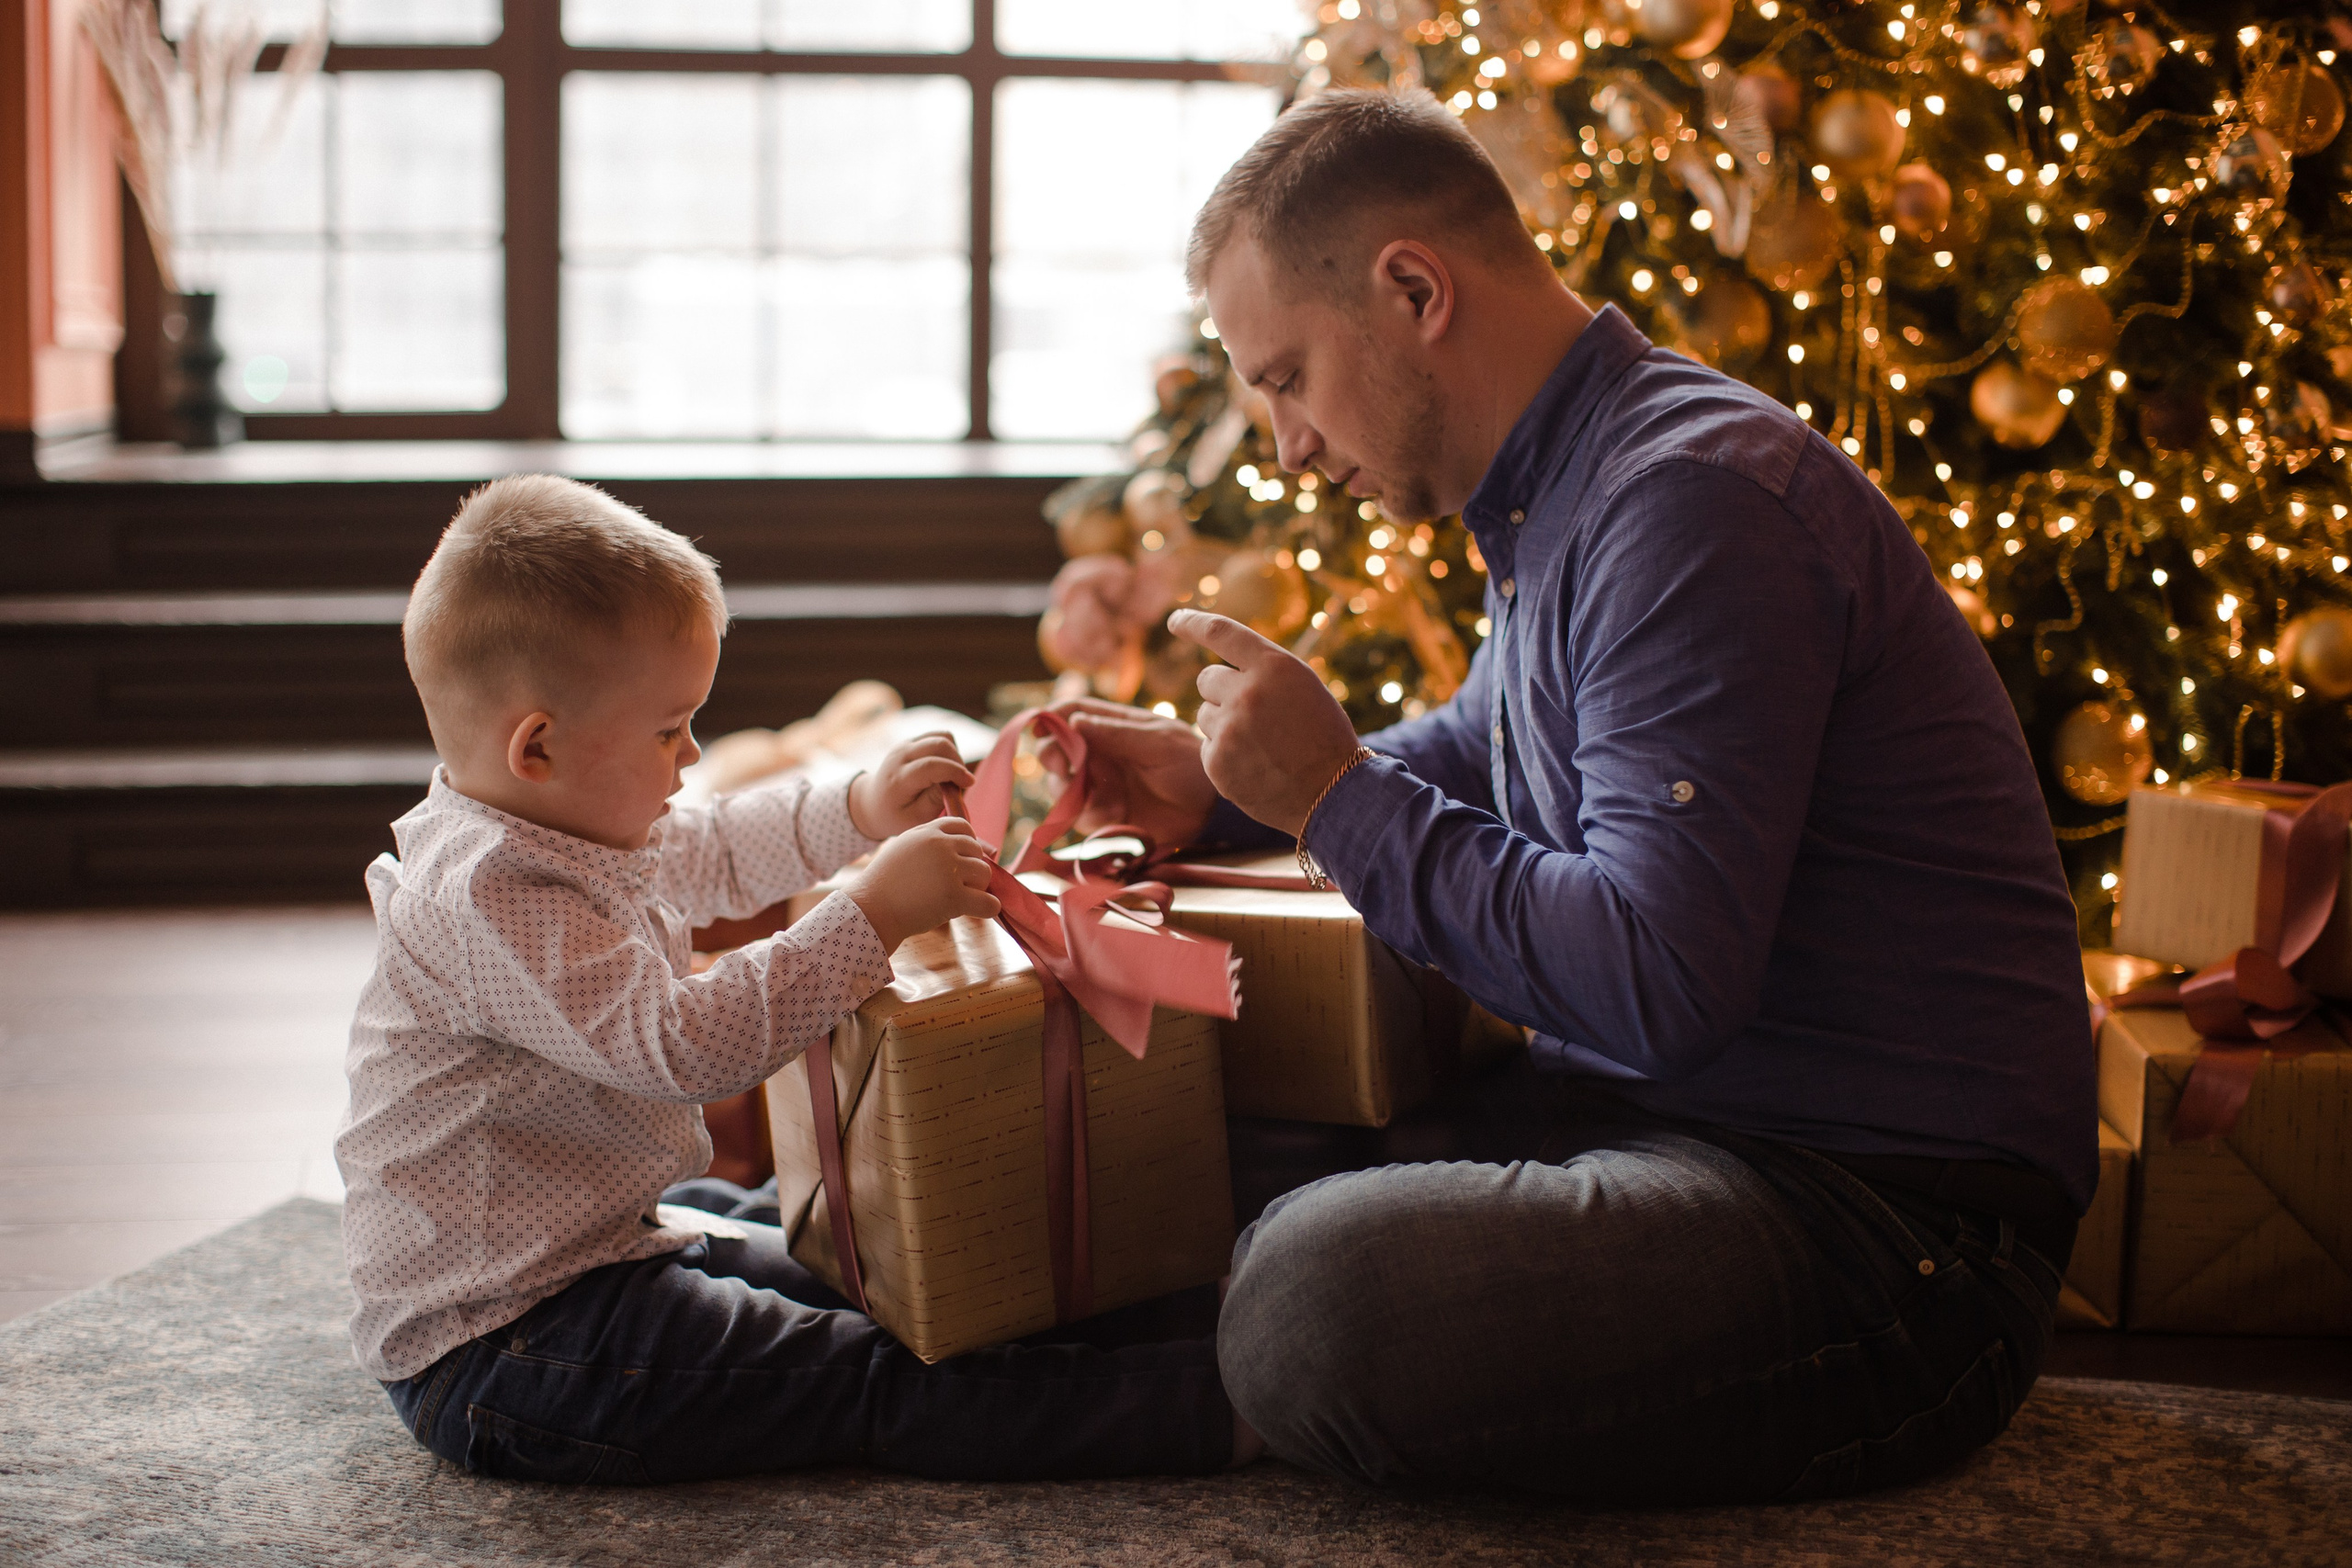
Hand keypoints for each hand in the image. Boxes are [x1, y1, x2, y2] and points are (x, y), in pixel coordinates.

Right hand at [845, 818, 1000, 950]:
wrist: (870, 909)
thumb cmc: (884, 884)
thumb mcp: (904, 848)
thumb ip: (931, 842)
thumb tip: (967, 846)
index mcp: (928, 832)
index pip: (964, 827)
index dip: (969, 843)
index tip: (963, 860)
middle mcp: (940, 846)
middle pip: (977, 851)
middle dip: (971, 869)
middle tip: (958, 886)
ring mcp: (949, 870)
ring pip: (985, 874)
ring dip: (978, 888)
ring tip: (960, 899)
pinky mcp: (954, 897)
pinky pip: (989, 902)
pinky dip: (988, 908)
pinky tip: (980, 912)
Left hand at [848, 733, 975, 839]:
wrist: (874, 803)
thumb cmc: (897, 815)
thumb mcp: (916, 818)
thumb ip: (934, 801)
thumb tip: (952, 782)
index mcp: (898, 779)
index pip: (930, 766)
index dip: (954, 772)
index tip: (969, 783)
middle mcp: (900, 756)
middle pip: (939, 745)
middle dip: (958, 762)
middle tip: (960, 783)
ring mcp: (905, 745)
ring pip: (942, 737)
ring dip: (955, 755)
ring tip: (952, 776)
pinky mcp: (911, 741)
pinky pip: (939, 736)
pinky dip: (949, 750)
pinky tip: (946, 767)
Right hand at [1039, 696, 1218, 845]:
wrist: (1211, 809)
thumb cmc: (1190, 764)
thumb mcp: (1158, 742)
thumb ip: (1117, 733)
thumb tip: (1074, 722)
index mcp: (1112, 726)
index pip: (1071, 713)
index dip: (1050, 718)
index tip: (1040, 728)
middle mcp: (1099, 754)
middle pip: (1055, 750)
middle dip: (1052, 757)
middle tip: (1062, 766)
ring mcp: (1099, 785)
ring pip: (1061, 786)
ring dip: (1071, 792)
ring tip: (1102, 798)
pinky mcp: (1104, 815)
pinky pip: (1079, 817)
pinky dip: (1090, 816)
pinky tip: (1115, 815)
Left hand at [1169, 610, 1360, 837]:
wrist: (1334, 792)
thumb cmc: (1322, 735)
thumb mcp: (1302, 688)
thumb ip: (1262, 673)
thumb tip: (1216, 673)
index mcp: (1275, 666)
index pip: (1221, 632)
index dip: (1193, 623)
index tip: (1174, 621)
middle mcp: (1247, 692)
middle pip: (1206, 679)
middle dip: (1221, 692)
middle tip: (1252, 713)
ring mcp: (1230, 729)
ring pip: (1203, 714)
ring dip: (1223, 724)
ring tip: (1260, 743)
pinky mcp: (1217, 762)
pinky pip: (1206, 747)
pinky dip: (1224, 755)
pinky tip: (1254, 765)